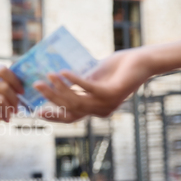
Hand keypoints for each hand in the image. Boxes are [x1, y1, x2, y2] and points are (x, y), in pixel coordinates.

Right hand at [33, 50, 148, 121]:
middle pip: (70, 109)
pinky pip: (88, 88)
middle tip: (36, 86)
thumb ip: (79, 82)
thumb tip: (56, 77)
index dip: (54, 116)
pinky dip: (74, 80)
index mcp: (96, 109)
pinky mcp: (112, 92)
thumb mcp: (94, 76)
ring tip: (48, 75)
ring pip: (76, 101)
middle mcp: (101, 110)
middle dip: (51, 98)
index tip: (37, 112)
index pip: (71, 117)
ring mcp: (107, 103)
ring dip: (60, 88)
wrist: (143, 62)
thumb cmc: (118, 67)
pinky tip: (64, 71)